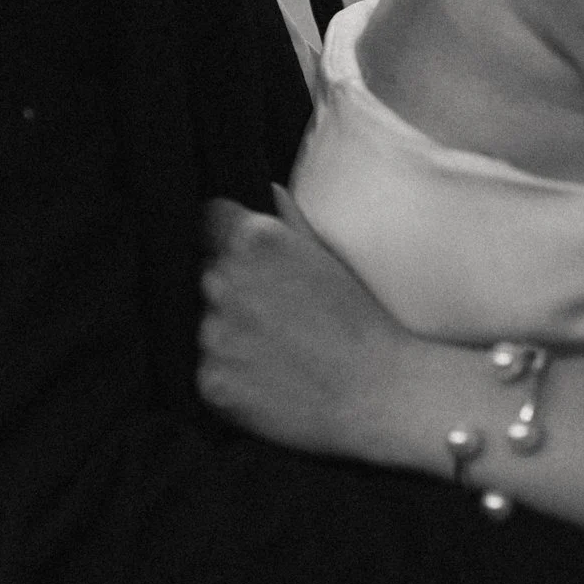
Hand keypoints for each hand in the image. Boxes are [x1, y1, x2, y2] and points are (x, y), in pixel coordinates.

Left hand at [198, 190, 424, 468]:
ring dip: (230, 333)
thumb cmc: (359, 322)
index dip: (228, 238)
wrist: (375, 393)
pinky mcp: (211, 379)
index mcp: (255, 240)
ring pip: (208, 324)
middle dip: (233, 288)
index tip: (248, 259)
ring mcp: (215, 333)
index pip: (210, 220)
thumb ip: (289, 222)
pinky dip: (231, 375)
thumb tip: (267, 191)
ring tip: (277, 350)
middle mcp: (226, 280)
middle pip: (210, 274)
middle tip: (276, 314)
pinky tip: (269, 378)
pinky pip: (209, 368)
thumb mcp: (329, 259)